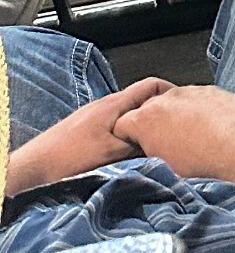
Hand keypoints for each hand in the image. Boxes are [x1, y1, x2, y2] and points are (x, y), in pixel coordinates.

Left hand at [6, 77, 173, 194]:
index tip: (182, 106)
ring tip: (151, 143)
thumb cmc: (67, 159)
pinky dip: (126, 135)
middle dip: (157, 113)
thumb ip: (139, 144)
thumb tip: (163, 142)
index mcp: (114, 104)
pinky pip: (115, 127)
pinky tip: (126, 154)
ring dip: (140, 126)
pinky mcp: (86, 131)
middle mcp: (105, 105)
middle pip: (140, 101)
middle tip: (170, 130)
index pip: (151, 84)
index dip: (170, 91)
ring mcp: (94, 117)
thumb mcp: (112, 153)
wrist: (34, 169)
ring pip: (128, 116)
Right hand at [114, 83, 234, 181]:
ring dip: (181, 116)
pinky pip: (203, 101)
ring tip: (195, 140)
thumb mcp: (162, 167)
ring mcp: (194, 91)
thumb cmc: (200, 164)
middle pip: (150, 109)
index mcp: (146, 118)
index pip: (122, 125)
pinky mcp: (218, 91)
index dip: (128, 140)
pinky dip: (204, 112)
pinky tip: (215, 131)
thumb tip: (148, 157)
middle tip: (167, 146)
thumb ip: (148, 154)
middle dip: (154, 125)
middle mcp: (168, 98)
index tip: (139, 151)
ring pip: (178, 102)